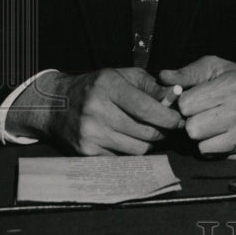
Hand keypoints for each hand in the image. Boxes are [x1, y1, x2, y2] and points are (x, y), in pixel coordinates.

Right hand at [8, 67, 184, 154]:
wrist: (55, 105)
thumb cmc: (96, 87)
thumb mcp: (122, 76)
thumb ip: (150, 86)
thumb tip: (175, 96)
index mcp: (108, 87)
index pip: (146, 108)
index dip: (168, 117)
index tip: (180, 120)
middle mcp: (97, 110)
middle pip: (144, 131)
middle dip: (163, 131)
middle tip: (170, 128)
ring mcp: (90, 134)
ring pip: (137, 148)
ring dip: (150, 143)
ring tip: (152, 133)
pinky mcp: (86, 152)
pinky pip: (122, 158)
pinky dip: (132, 152)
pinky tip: (133, 141)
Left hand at [159, 57, 235, 155]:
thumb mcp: (217, 68)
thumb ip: (188, 73)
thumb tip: (162, 77)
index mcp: (231, 84)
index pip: (186, 104)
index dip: (186, 104)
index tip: (195, 101)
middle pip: (192, 128)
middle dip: (193, 122)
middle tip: (205, 115)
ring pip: (202, 146)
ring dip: (204, 138)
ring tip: (216, 125)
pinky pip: (217, 156)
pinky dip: (216, 147)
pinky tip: (226, 135)